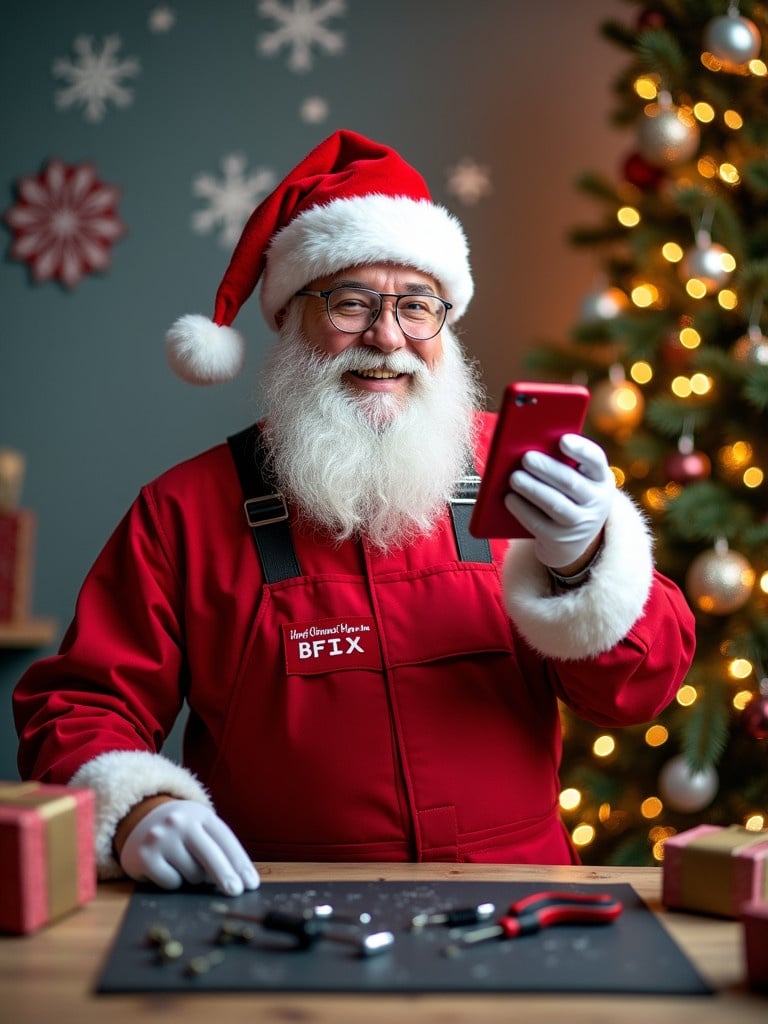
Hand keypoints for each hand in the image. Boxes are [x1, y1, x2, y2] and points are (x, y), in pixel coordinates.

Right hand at [119, 800, 259, 895]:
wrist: (139, 819)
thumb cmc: (180, 831)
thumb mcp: (200, 828)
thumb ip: (218, 847)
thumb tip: (238, 881)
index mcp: (200, 815)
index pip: (225, 840)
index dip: (240, 863)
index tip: (250, 883)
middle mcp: (180, 823)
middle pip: (210, 855)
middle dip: (225, 876)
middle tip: (236, 892)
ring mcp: (161, 838)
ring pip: (192, 874)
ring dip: (194, 878)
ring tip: (183, 864)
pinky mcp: (144, 856)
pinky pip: (171, 882)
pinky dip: (173, 882)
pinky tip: (166, 868)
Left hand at [504, 434, 614, 568]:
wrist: (572, 539)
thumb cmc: (569, 496)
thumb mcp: (577, 479)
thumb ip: (562, 463)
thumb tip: (530, 444)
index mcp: (600, 478)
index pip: (596, 460)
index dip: (581, 450)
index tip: (563, 440)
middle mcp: (596, 502)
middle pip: (570, 482)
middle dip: (547, 469)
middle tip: (526, 458)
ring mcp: (579, 523)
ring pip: (554, 504)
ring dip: (533, 489)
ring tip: (514, 477)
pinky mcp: (558, 539)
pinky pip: (538, 523)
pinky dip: (522, 509)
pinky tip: (509, 498)